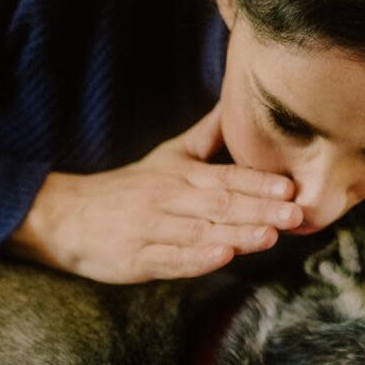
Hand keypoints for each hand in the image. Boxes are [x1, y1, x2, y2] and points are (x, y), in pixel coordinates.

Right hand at [7, 101, 303, 282]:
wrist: (68, 216)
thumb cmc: (128, 188)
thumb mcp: (168, 156)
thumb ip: (206, 136)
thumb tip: (237, 105)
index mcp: (179, 175)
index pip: (226, 177)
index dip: (259, 182)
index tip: (290, 186)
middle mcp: (168, 199)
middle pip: (219, 203)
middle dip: (260, 209)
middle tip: (296, 214)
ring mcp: (152, 229)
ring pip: (200, 231)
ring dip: (236, 234)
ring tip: (270, 236)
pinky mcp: (137, 258)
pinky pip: (170, 259)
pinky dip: (196, 259)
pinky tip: (221, 257)